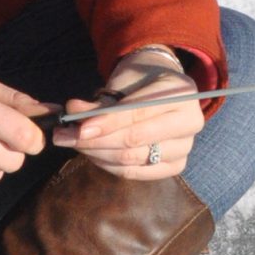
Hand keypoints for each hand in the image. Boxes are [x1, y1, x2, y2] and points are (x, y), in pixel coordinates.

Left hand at [55, 47, 202, 181]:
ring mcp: (185, 148)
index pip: (138, 114)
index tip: (77, 128)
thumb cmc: (140, 82)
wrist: (161, 89)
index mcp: (182, 94)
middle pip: (134, 141)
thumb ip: (99, 101)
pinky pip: (135, 172)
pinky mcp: (175, 166)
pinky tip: (92, 154)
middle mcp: (191, 122)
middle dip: (94, 141)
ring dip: (96, 154)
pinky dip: (108, 165)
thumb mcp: (122, 82)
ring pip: (132, 159)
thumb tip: (72, 112)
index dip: (106, 122)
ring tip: (73, 143)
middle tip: (64, 137)